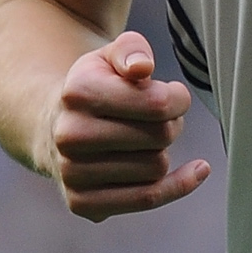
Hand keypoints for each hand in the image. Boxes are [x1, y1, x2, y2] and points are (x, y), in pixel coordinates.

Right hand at [41, 31, 210, 220]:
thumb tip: (142, 67)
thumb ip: (131, 49)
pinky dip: (178, 186)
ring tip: (147, 138)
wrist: (55, 126)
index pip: (157, 103)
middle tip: (161, 118)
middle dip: (172, 124)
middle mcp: (69, 136)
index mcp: (78, 92)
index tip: (175, 95)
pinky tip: (196, 171)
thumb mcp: (110, 56)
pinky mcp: (81, 203)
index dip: (178, 98)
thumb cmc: (96, 87)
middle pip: (160, 136)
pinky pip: (147, 199)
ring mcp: (72, 173)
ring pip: (156, 167)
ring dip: (163, 151)